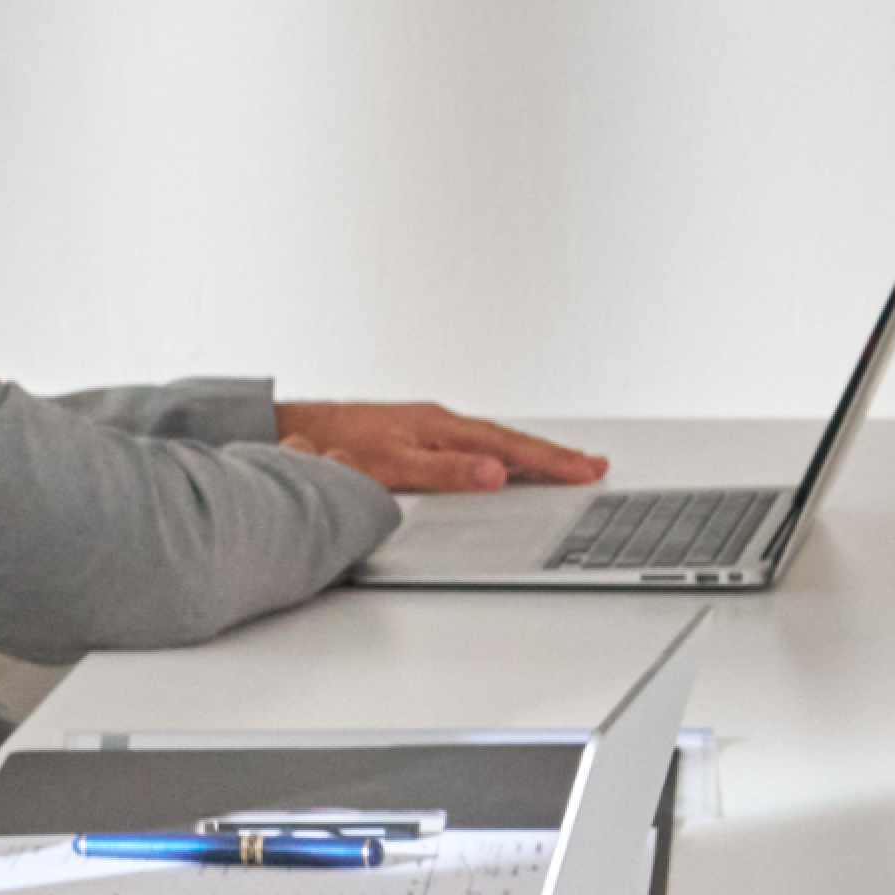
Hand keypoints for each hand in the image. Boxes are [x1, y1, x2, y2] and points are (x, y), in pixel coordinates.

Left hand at [279, 400, 610, 495]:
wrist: (301, 431)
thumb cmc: (341, 445)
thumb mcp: (394, 464)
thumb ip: (447, 470)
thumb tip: (495, 471)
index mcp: (444, 426)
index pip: (511, 446)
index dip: (552, 461)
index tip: (587, 469)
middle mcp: (443, 423)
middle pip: (511, 440)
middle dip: (554, 455)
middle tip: (593, 465)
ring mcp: (433, 428)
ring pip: (495, 442)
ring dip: (531, 454)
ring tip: (563, 464)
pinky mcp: (421, 436)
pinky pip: (477, 444)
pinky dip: (503, 454)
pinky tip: (505, 463)